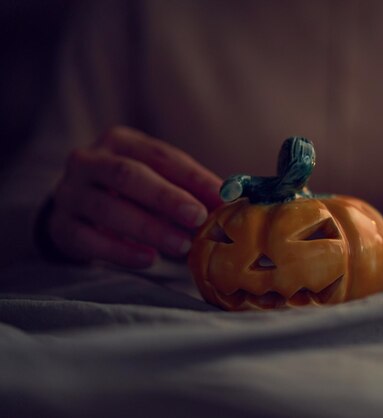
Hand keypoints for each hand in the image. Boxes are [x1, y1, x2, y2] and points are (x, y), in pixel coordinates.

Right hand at [47, 126, 221, 267]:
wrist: (77, 210)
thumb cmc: (130, 193)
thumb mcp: (157, 180)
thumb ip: (189, 188)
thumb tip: (229, 202)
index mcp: (120, 142)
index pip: (161, 156)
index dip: (193, 177)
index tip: (222, 198)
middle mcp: (88, 161)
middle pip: (128, 176)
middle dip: (167, 198)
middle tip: (198, 217)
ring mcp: (69, 193)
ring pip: (107, 209)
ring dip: (149, 229)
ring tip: (182, 245)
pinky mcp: (59, 226)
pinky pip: (88, 239)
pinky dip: (121, 251)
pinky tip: (149, 260)